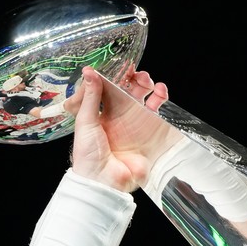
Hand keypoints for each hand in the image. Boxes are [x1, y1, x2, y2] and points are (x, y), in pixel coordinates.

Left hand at [68, 65, 176, 191]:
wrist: (105, 181)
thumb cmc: (89, 156)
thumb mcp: (85, 123)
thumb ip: (90, 97)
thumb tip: (89, 72)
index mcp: (101, 114)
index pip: (108, 89)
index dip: (114, 75)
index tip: (118, 64)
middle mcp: (119, 117)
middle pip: (129, 89)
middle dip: (133, 77)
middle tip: (133, 72)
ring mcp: (136, 123)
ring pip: (145, 95)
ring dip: (147, 83)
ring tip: (145, 81)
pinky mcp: (151, 130)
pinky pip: (159, 109)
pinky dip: (161, 96)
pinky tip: (159, 91)